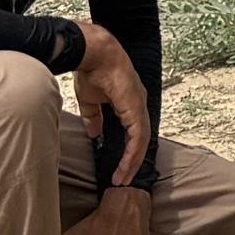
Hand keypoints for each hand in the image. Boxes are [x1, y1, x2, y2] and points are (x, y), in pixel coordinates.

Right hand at [70, 22, 153, 187]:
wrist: (93, 55)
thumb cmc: (92, 72)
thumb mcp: (92, 102)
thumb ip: (95, 118)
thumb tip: (94, 134)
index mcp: (129, 103)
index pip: (133, 132)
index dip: (128, 150)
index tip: (119, 167)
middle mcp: (138, 105)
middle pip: (140, 140)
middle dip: (132, 161)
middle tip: (123, 179)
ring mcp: (139, 106)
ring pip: (141, 141)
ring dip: (133, 162)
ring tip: (123, 179)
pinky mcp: (136, 109)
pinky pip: (138, 137)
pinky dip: (133, 154)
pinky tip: (125, 166)